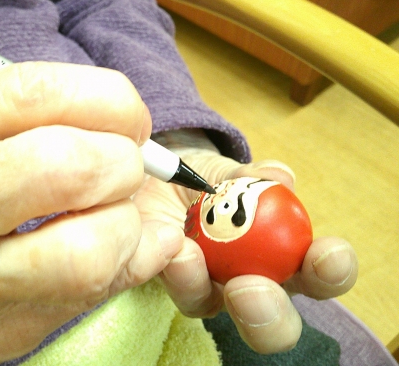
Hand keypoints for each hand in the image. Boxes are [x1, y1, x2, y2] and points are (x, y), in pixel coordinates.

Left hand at [133, 132, 357, 353]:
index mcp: (288, 257)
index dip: (332, 270)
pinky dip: (174, 268)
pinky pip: (173, 286)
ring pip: (211, 308)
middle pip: (275, 325)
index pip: (322, 274)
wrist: (164, 179)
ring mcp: (208, 290)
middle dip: (268, 314)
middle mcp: (253, 286)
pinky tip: (171, 248)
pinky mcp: (171, 285)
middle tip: (250, 287)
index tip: (326, 254)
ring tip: (187, 254)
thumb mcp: (236, 172)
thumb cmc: (216, 182)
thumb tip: (277, 177)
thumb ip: (257, 175)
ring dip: (201, 285)